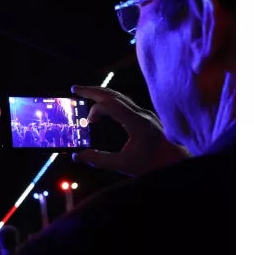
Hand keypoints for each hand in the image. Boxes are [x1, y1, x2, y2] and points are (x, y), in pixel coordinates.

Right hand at [71, 86, 189, 176]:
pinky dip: (110, 103)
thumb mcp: (124, 165)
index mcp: (137, 123)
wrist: (178, 163)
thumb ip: (99, 160)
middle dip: (93, 90)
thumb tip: (79, 156)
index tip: (82, 107)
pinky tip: (104, 110)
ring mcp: (145, 114)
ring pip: (120, 98)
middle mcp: (142, 114)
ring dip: (102, 96)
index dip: (94, 103)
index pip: (111, 104)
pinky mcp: (146, 117)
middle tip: (76, 89)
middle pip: (114, 95)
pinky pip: (125, 104)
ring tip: (87, 99)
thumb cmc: (155, 164)